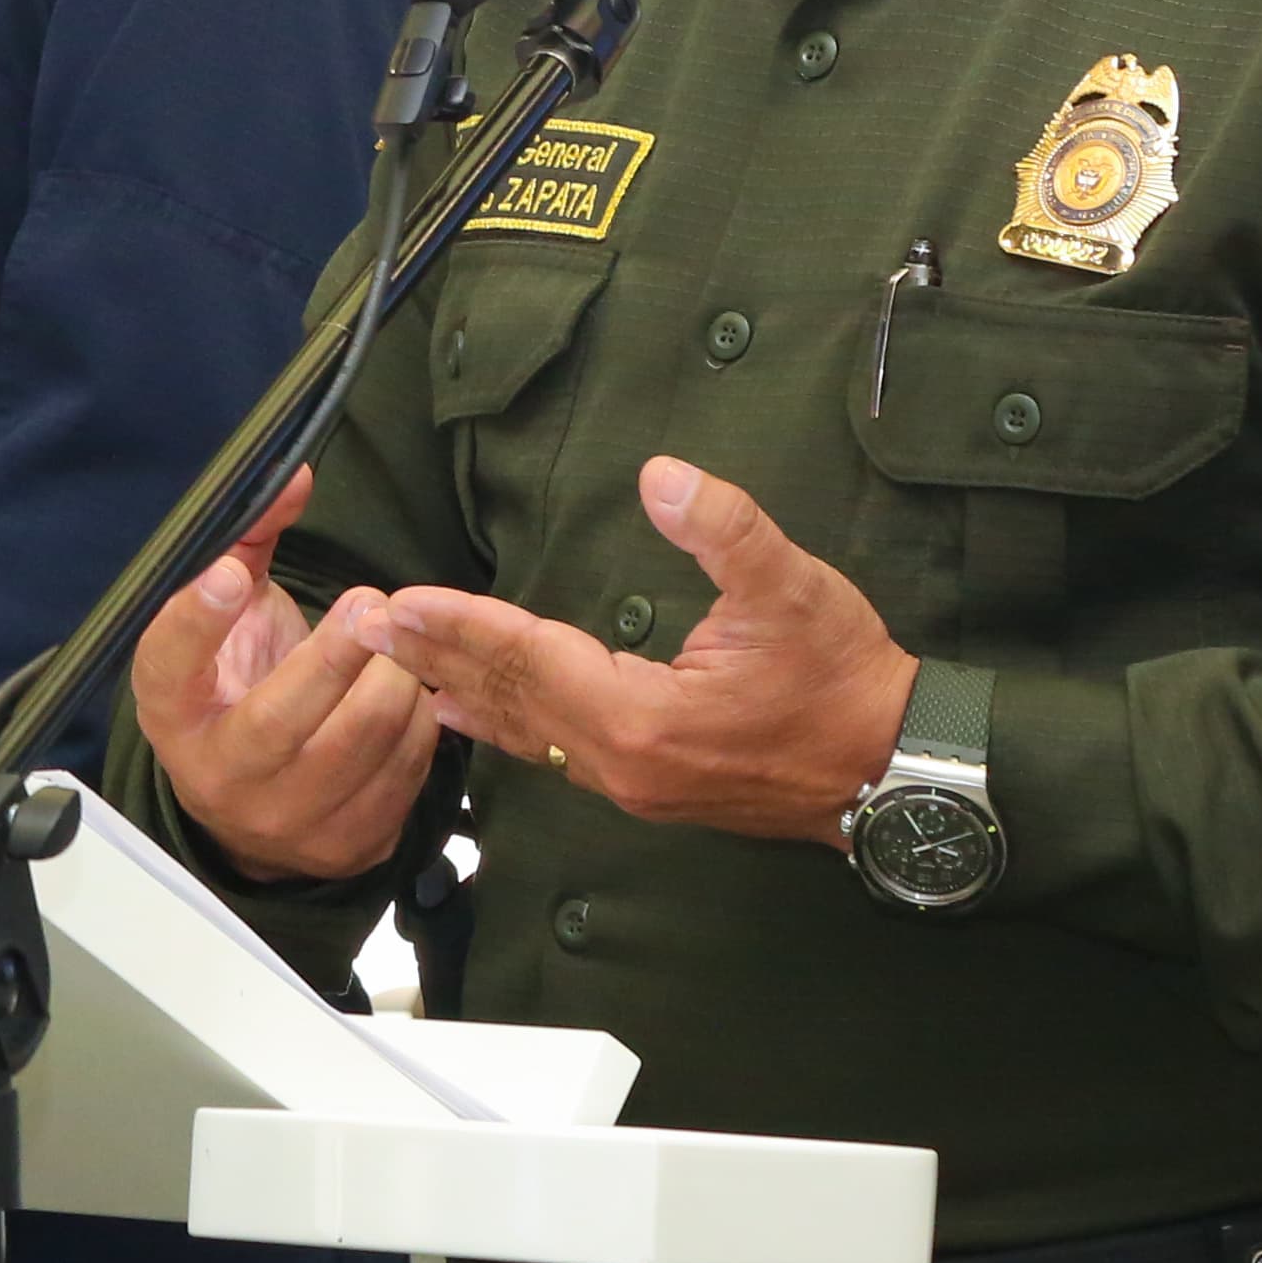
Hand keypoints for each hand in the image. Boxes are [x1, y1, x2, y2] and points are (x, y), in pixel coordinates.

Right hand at [126, 467, 442, 881]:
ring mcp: (283, 821)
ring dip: (394, 679)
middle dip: (339, 650)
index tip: (229, 575)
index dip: (194, 621)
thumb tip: (294, 472)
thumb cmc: (240, 689)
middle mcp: (218, 777)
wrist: (254, 805)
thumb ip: (251, 542)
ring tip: (396, 651)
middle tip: (370, 605)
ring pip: (361, 740)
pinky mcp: (344, 846)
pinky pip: (405, 773)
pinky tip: (409, 696)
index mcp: (173, 713)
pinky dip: (419, 722)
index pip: (168, 667)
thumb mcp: (230, 620)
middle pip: (282, 717)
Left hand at [369, 457, 913, 842]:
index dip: (464, 623)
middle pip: (510, 698)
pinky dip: (505, 721)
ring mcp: (633, 783)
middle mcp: (623, 763)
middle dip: (436, 656)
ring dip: (460, 689)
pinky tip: (470, 712)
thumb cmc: (846, 680)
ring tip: (395, 665)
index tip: (401, 601)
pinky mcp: (650, 787)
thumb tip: (660, 475)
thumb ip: (723, 527)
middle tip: (365, 626)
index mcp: (644, 719)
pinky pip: (553, 749)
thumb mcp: (792, 588)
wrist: (896, 772)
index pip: (530, 658)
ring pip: (526, 730)